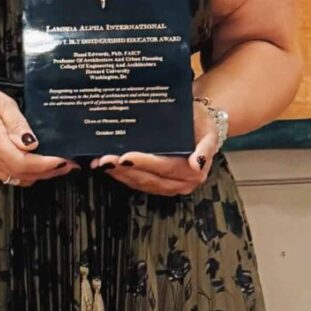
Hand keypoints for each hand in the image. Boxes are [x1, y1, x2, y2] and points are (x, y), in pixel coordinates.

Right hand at [0, 84, 79, 185]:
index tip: (63, 160)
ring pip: (17, 179)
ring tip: (60, 165)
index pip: (22, 161)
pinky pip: (10, 177)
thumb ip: (18, 123)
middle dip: (49, 172)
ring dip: (40, 175)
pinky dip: (27, 174)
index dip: (45, 165)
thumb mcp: (1, 102)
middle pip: (23, 174)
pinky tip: (40, 165)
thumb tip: (33, 143)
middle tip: (70, 164)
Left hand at [94, 103, 219, 195]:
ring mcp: (170, 186)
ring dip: (120, 174)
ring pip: (141, 183)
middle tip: (105, 160)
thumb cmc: (202, 123)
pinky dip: (123, 176)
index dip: (144, 164)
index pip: (165, 167)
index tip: (125, 157)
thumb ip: (206, 147)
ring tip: (101, 162)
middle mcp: (182, 183)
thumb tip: (196, 164)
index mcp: (194, 171)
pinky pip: (139, 183)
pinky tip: (108, 167)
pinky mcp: (159, 184)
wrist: (200, 125)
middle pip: (150, 179)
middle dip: (125, 170)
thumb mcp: (209, 130)